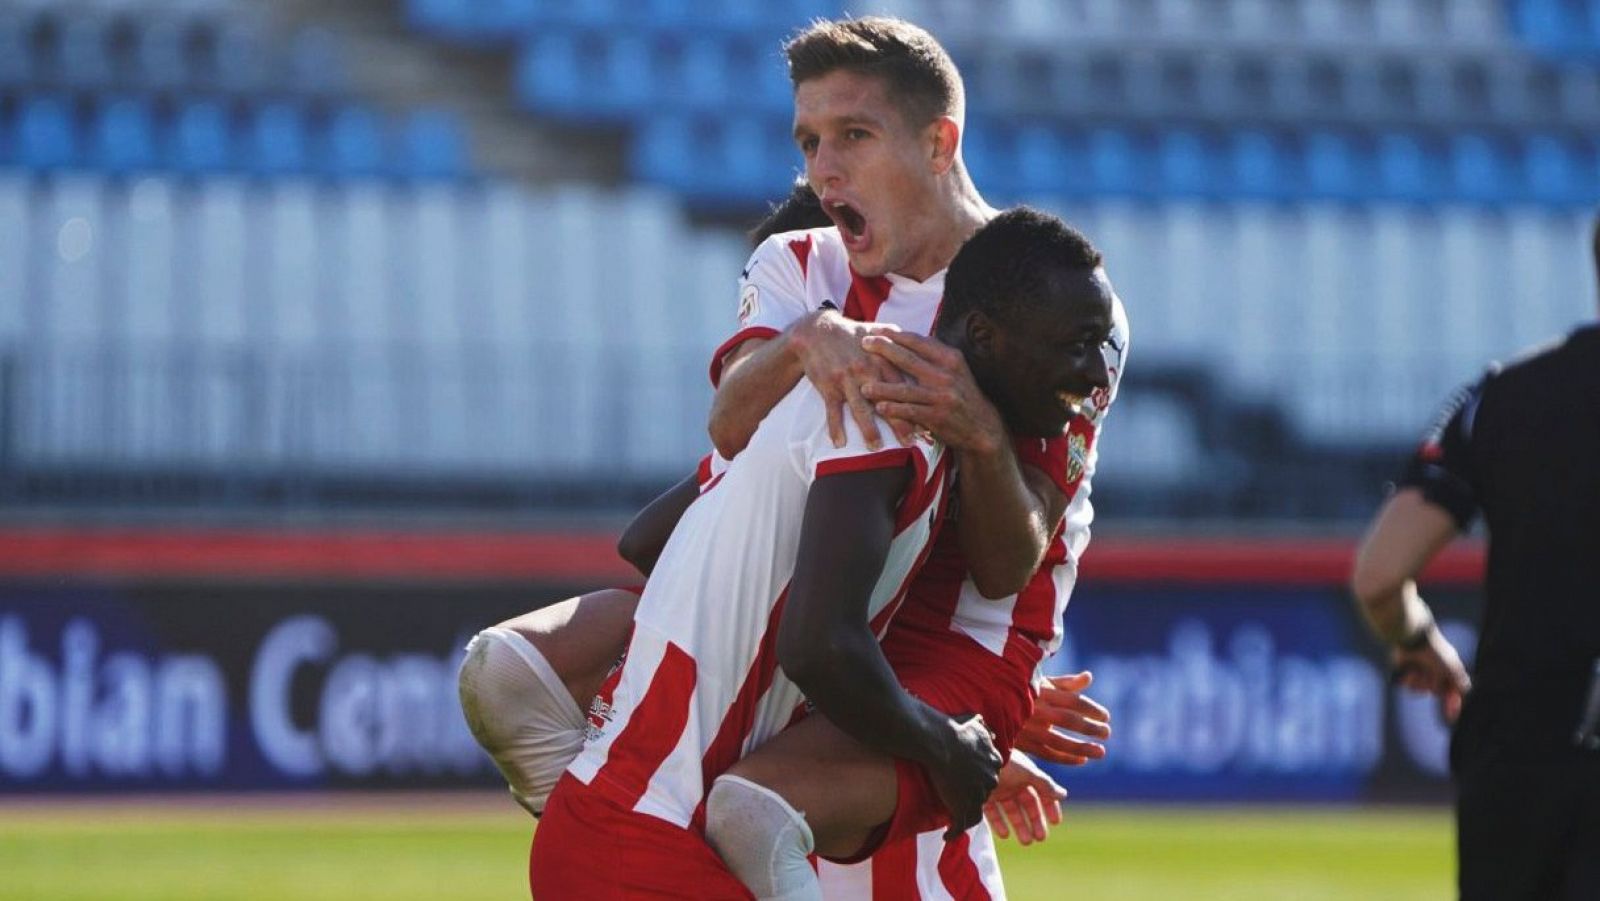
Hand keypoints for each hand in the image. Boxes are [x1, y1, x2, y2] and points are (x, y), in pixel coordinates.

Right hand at [790, 311, 913, 449]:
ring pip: (860, 408)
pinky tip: (839, 443)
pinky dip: (835, 427)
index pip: (902, 385)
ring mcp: (847, 379)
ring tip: (876, 447)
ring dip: (868, 429)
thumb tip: (924, 344)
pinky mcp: (828, 386)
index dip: (914, 404)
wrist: (817, 331)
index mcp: (881, 359)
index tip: (926, 421)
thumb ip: (899, 341)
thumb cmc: (850, 334)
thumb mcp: (876, 333)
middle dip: (898, 422)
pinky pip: (832, 410)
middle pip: (886, 400)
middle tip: (909, 441)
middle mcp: (866, 370)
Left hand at [859, 331, 1005, 455]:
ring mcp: (942, 396)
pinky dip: (895, 409)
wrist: (982, 425)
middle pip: (908, 359)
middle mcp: (947, 375)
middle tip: (864, 343)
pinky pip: (911, 412)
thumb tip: (908, 337)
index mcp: (950, 358)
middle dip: (884, 350)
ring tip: (864, 386)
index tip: (876, 329)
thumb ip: (935, 355)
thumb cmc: (962, 394)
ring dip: (882, 387)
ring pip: (906, 389)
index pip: (918, 341)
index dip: (895, 335)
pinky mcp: (938, 417)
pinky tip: (880, 408)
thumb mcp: (955, 369)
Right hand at [926, 711, 1003, 840]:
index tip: (967, 783)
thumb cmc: (953, 729)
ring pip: (974, 812)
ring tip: (954, 823)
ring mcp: (978, 795)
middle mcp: (990, 779)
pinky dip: (955, 832)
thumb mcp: (973, 722)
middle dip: (972, 798)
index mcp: (993, 761)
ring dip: (964, 817)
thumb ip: (982, 728)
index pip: (989, 774)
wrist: (939, 743)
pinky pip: (962, 825)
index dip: (977, 779)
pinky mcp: (963, 807)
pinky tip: (947, 836)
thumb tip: (987, 729)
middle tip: (958, 802)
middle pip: (983, 793)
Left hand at [983, 751, 1065, 845]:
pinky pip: (993, 813)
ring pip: (1011, 812)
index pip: (1041, 793)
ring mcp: (997, 790)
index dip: (1050, 807)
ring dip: (1019, 826)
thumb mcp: (1028, 773)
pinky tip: (1005, 835)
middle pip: (1027, 806)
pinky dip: (999, 824)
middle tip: (1040, 838)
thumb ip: (1045, 785)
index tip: (1056, 822)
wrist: (976, 757)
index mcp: (1025, 775)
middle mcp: (1012, 783)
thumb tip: (1064, 795)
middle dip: (1035, 822)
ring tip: (1026, 842)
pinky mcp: (982, 796)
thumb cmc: (1005, 762)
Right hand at [1014, 671, 1110, 765]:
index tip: (1105, 716)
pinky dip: (1066, 759)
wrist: (985, 701)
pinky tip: (1081, 760)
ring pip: (1059, 742)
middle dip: (1091, 728)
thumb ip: (1065, 682)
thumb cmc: (1018, 688)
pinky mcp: (1022, 743)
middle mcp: (1036, 710)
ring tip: (1101, 752)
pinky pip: (1047, 754)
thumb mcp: (1038, 680)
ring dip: (1082, 748)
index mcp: (1041, 691)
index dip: (1092, 710)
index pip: (1073, 701)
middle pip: (1069, 720)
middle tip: (1106, 733)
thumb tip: (1089, 678)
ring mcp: (1028, 728)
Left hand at [1390, 625, 1470, 722]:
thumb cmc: (1435, 653)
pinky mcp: (1406, 672)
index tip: (1450, 716)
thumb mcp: (1452, 668)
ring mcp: (1420, 672)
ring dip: (1421, 682)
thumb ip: (1460, 681)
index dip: (1452, 703)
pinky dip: (1410, 680)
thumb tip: (1466, 691)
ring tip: (1420, 669)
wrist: (1413, 641)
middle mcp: (1435, 671)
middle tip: (1432, 675)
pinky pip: (1409, 686)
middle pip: (1436, 692)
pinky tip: (1410, 670)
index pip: (1453, 690)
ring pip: (1421, 690)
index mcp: (1448, 669)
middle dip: (1433, 686)